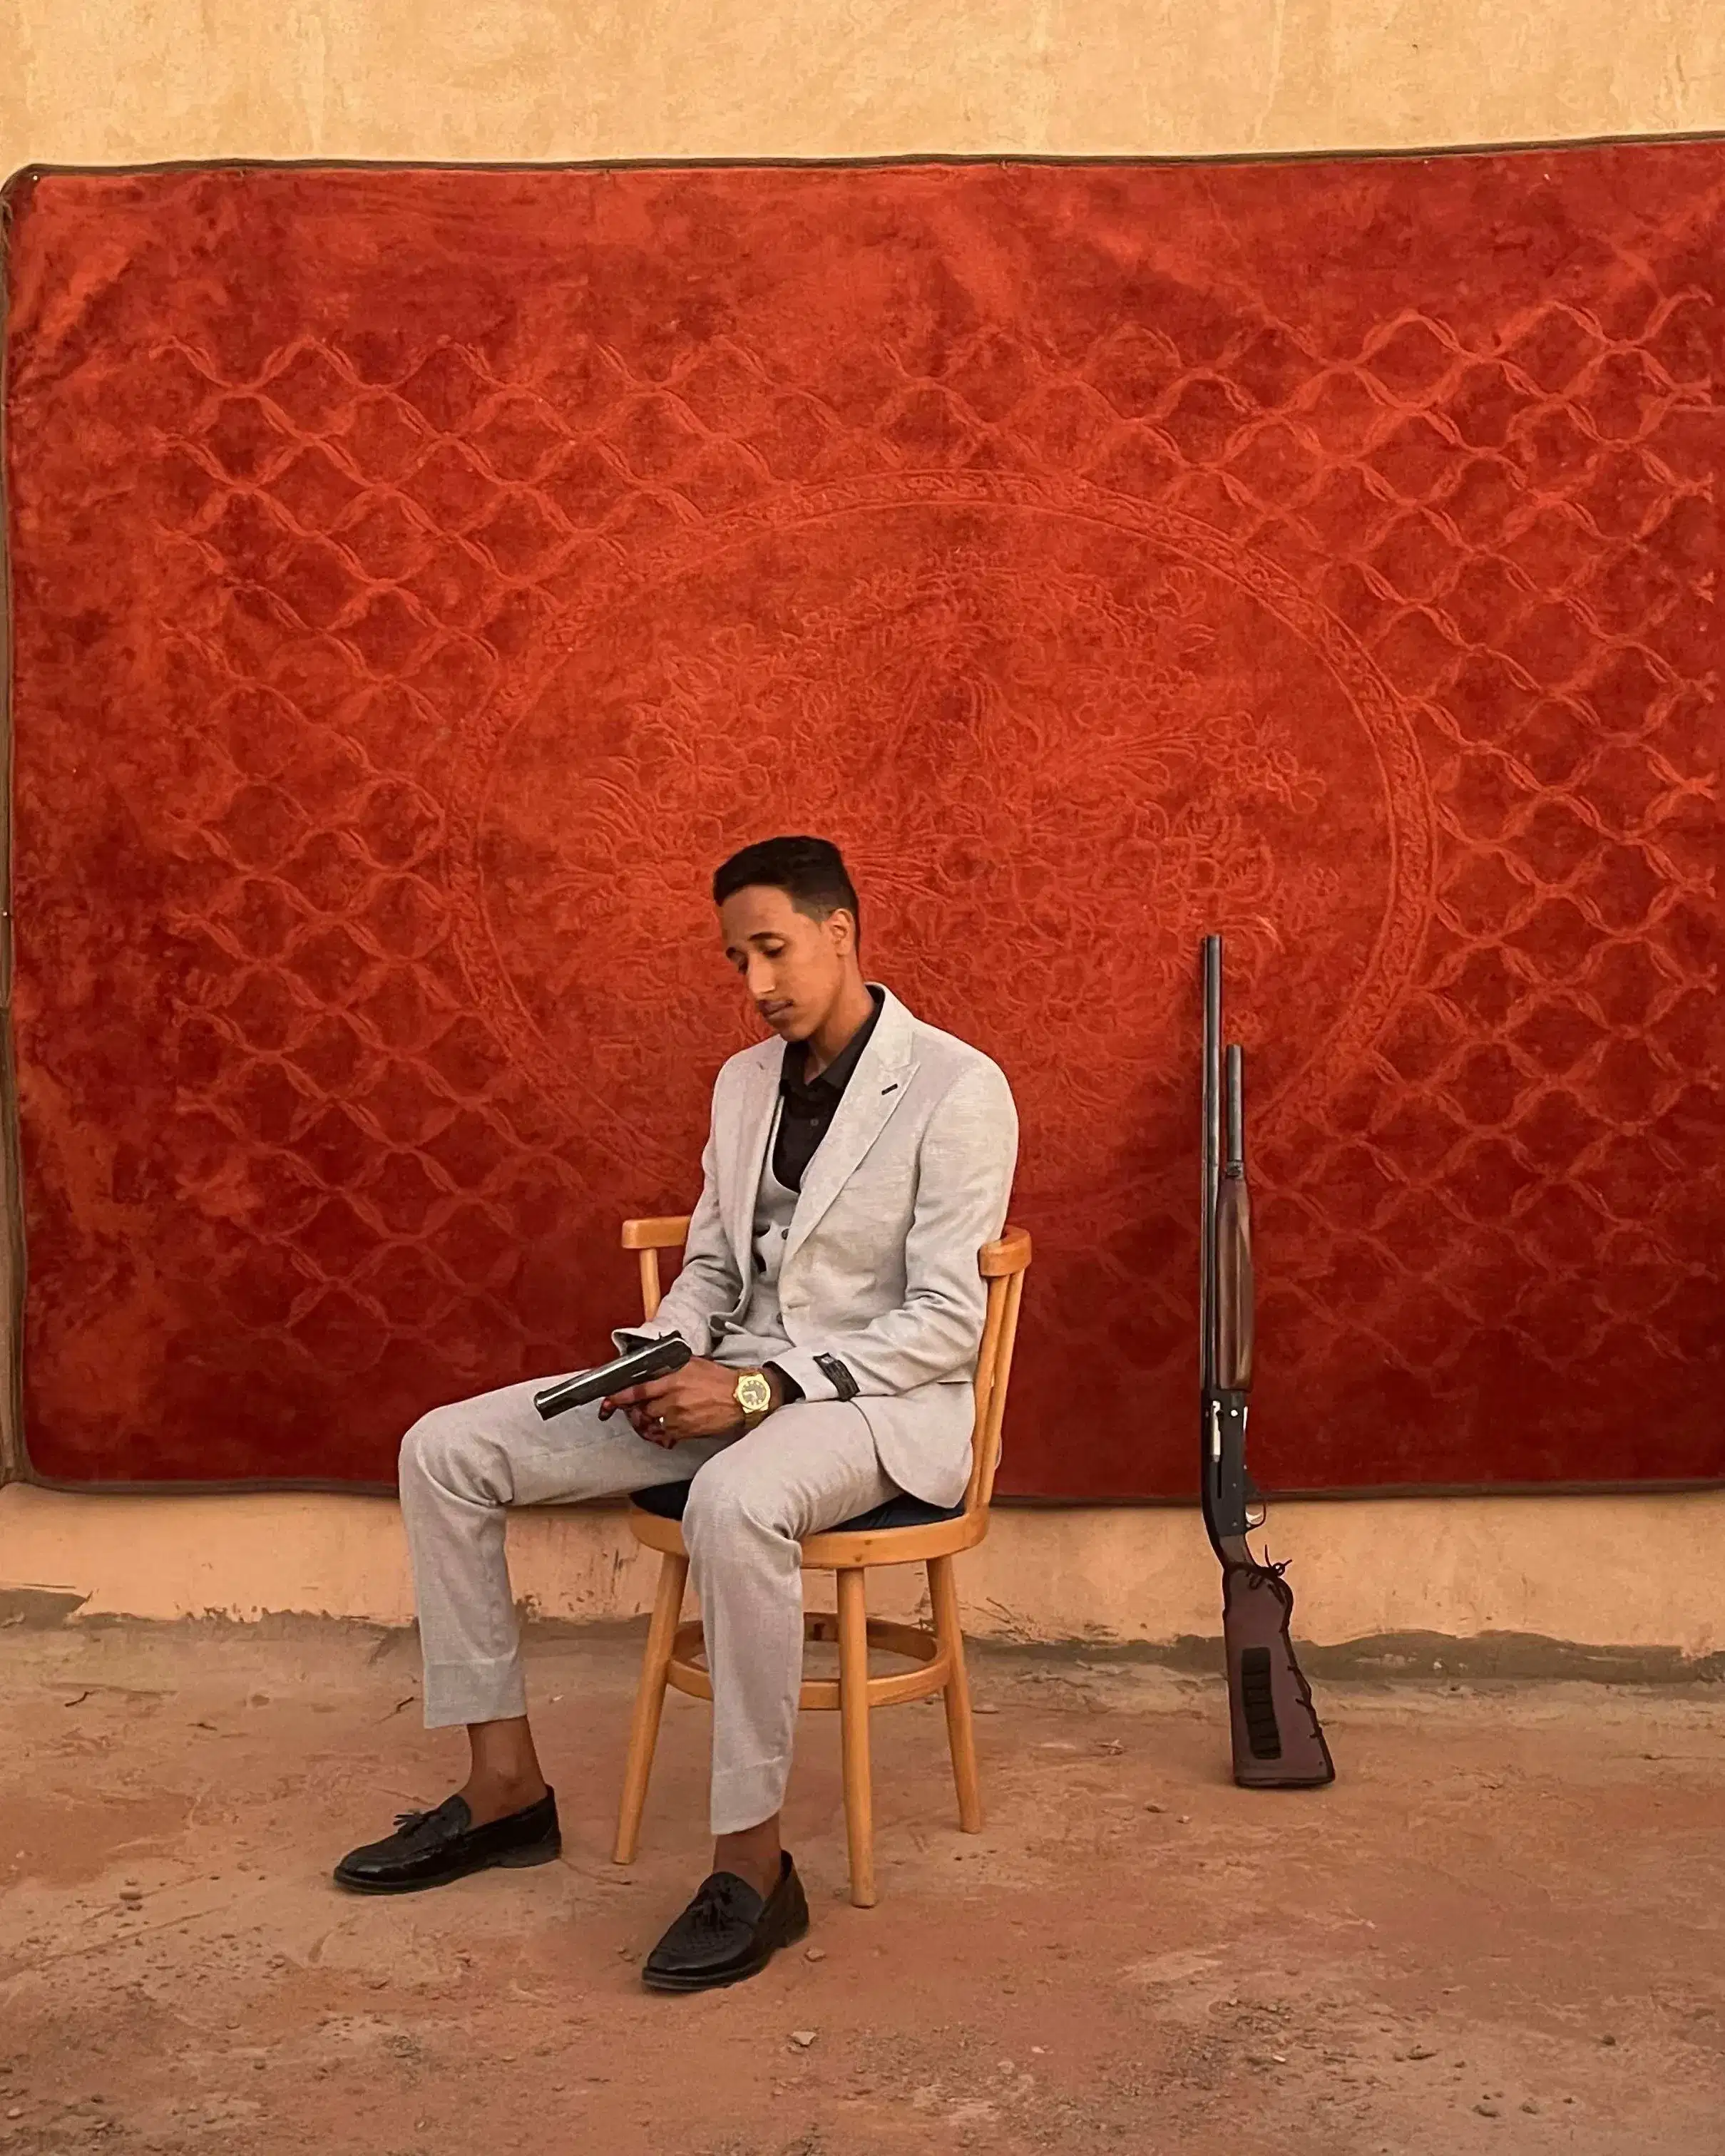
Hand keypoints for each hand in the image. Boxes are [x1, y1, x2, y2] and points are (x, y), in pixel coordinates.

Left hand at [600, 1359, 761, 1445]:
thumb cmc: (719, 1379)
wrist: (741, 1398)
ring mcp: (677, 1418)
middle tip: (634, 1409)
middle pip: (640, 1411)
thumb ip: (671, 1367)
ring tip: (647, 1420)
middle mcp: (672, 1400)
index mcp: (673, 1380)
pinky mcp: (685, 1432)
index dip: (619, 1398)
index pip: (638, 1390)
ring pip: (650, 1424)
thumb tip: (654, 1368)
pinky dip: (659, 1434)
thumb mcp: (694, 1364)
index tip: (608, 1402)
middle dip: (635, 1411)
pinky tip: (662, 1430)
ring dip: (645, 1423)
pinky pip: (663, 1436)